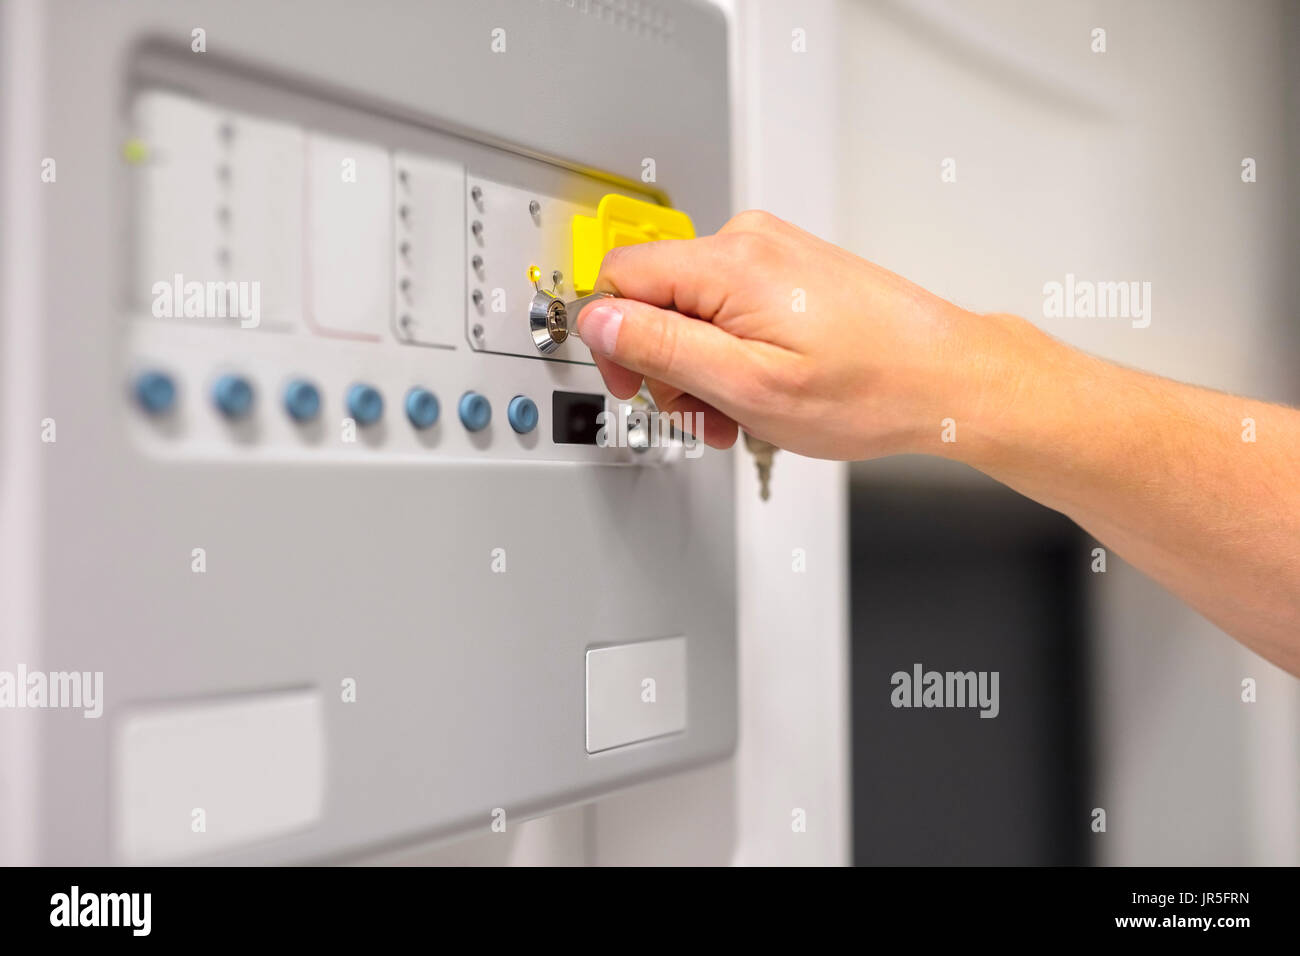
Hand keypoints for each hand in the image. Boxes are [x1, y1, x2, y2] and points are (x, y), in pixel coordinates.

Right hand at [575, 209, 1017, 459]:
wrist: (946, 378)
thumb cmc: (870, 388)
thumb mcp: (748, 385)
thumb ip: (662, 348)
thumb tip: (598, 321)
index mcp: (730, 263)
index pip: (620, 278)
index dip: (615, 341)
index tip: (637, 386)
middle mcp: (748, 242)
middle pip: (655, 297)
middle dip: (666, 364)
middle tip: (699, 413)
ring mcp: (772, 253)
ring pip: (692, 309)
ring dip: (701, 368)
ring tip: (738, 412)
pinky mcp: (789, 269)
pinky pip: (728, 307)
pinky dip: (731, 353)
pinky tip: (756, 391)